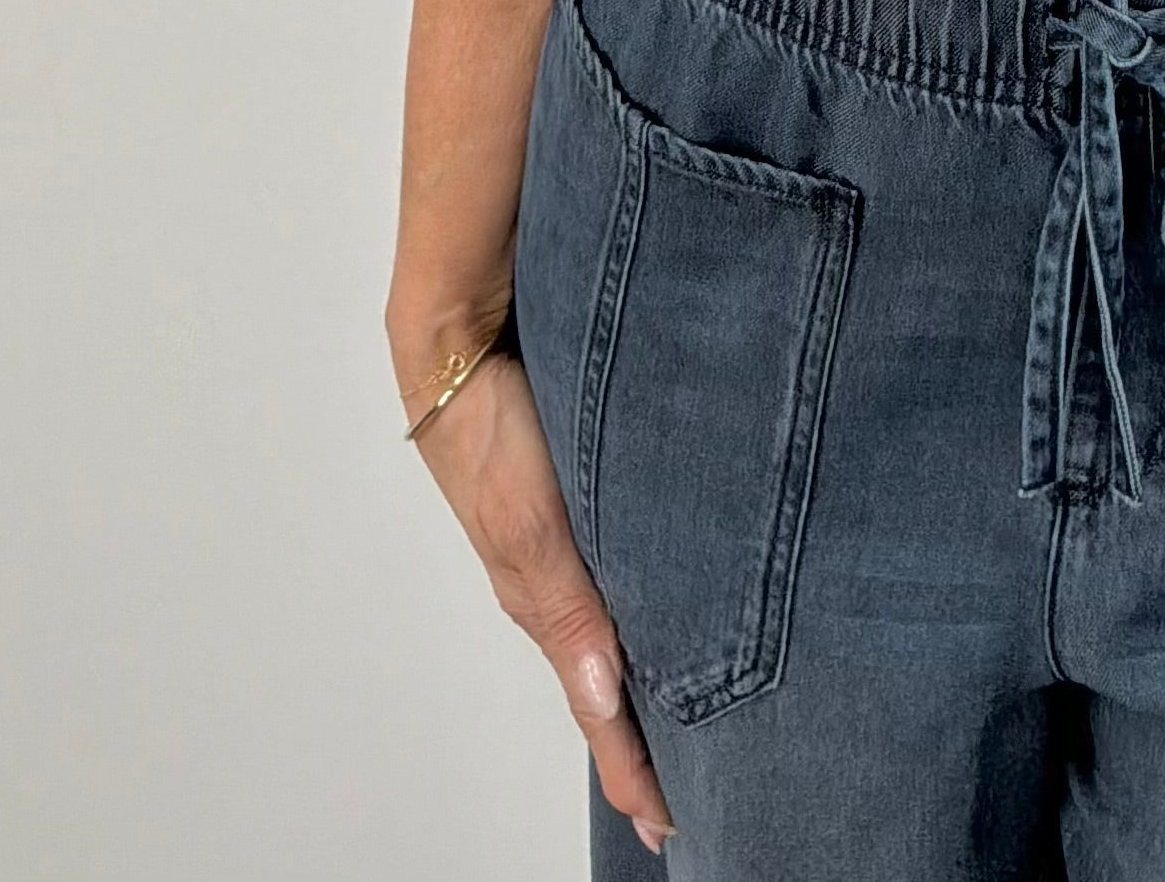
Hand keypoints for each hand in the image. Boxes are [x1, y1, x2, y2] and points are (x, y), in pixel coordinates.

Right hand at [403, 343, 675, 855]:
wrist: (462, 338)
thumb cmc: (487, 429)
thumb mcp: (533, 527)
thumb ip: (570, 609)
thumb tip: (605, 697)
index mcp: (547, 602)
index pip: (600, 710)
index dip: (634, 769)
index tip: (670, 827)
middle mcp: (564, 578)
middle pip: (613, 678)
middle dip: (653, 736)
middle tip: (701, 788)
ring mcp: (576, 535)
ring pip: (625, 622)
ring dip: (662, 669)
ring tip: (702, 715)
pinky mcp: (591, 492)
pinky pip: (628, 566)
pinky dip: (658, 600)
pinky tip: (690, 599)